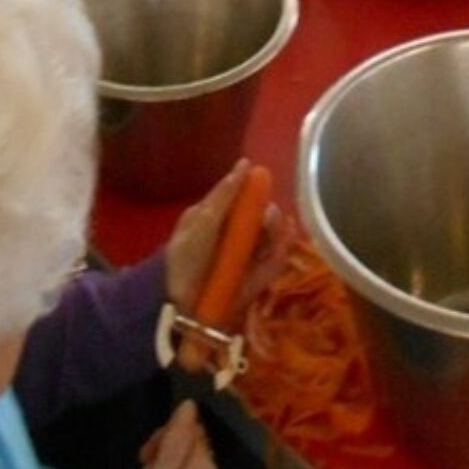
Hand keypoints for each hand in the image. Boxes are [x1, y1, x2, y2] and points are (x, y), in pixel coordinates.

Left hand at [165, 159, 287, 310]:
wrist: (183, 306)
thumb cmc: (185, 260)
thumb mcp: (201, 223)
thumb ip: (224, 195)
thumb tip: (245, 163)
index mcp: (220, 218)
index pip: (244, 197)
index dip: (254, 188)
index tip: (260, 180)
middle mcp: (239, 234)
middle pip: (263, 215)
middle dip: (267, 211)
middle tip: (265, 214)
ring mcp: (252, 255)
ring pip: (275, 234)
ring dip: (276, 228)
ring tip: (270, 227)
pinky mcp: (263, 274)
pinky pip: (280, 256)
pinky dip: (285, 245)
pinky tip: (285, 236)